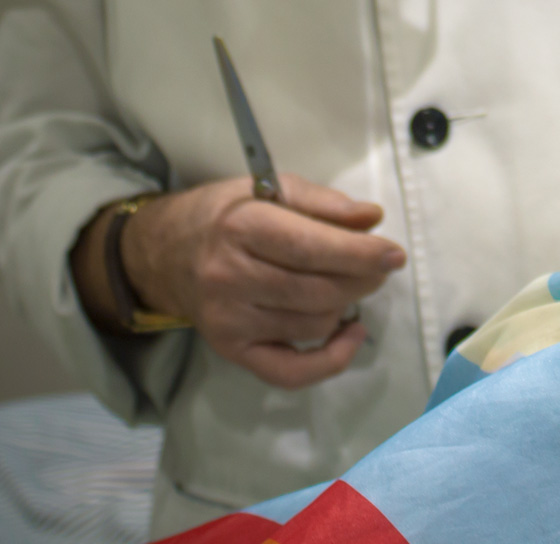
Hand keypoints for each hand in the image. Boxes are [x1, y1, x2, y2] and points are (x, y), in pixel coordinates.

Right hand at [118, 175, 404, 388]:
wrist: (164, 254)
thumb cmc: (224, 215)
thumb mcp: (269, 188)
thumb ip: (323, 202)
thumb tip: (372, 218)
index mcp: (241, 228)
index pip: (312, 248)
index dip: (361, 254)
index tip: (395, 254)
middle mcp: (230, 278)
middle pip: (319, 291)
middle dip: (363, 279)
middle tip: (378, 265)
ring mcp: (229, 320)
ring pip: (314, 325)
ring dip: (346, 306)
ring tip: (352, 284)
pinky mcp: (231, 351)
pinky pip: (290, 371)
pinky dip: (330, 360)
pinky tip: (351, 334)